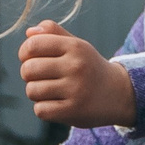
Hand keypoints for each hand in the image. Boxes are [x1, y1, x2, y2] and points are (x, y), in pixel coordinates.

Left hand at [20, 20, 135, 127]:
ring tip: (50, 91)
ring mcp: (75, 90)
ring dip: (36, 93)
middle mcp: (76, 66)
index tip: (30, 58)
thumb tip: (29, 33)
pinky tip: (56, 104)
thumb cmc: (90, 67)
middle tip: (41, 77)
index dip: (24, 52)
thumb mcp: (77, 46)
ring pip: (32, 91)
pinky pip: (40, 110)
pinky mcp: (73, 111)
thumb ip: (53, 34)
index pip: (33, 45)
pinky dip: (43, 108)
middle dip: (28, 74)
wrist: (119, 94)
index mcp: (75, 47)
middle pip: (28, 69)